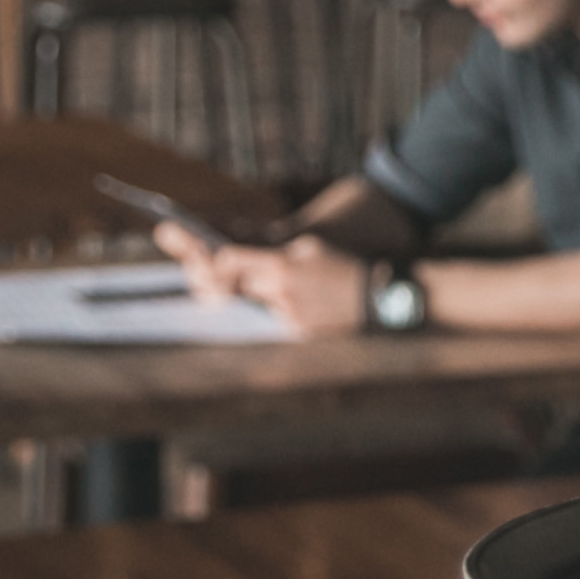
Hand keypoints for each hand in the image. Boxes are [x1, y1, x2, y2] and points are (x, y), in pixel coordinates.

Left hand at [162, 228, 374, 339]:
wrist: (379, 295)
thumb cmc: (343, 264)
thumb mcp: (310, 247)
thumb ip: (273, 253)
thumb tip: (235, 260)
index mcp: (282, 264)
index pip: (229, 262)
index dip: (214, 261)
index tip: (207, 257)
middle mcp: (280, 291)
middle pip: (233, 288)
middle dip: (219, 282)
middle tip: (201, 274)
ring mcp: (289, 315)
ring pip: (251, 306)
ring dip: (245, 298)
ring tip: (237, 290)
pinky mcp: (298, 332)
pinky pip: (271, 321)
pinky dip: (270, 313)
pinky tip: (280, 306)